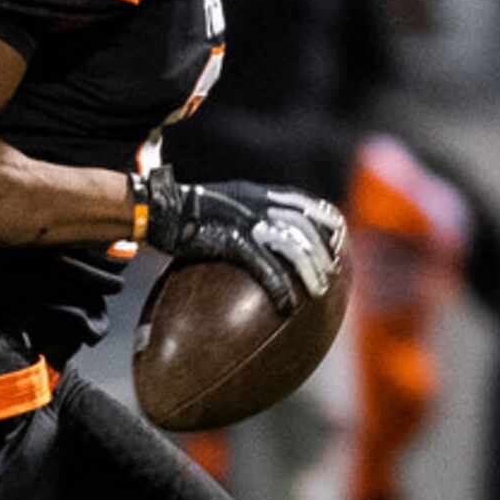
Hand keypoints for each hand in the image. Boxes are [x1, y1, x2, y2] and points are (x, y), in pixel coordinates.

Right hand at [133, 164, 345, 315]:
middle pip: (305, 227)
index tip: (339, 240)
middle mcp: (258, 203)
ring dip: (310, 271)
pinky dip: (280, 286)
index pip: (306, 204)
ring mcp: (247, 220)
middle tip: (331, 274)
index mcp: (259, 194)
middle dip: (323, 252)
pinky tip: (288, 305)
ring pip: (292, 246)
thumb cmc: (186, 212)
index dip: (327, 222)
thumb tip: (262, 236)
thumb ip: (246, 213)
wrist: (159, 209)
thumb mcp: (223, 203)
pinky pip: (265, 266)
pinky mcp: (232, 239)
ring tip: (318, 291)